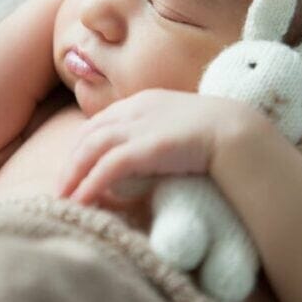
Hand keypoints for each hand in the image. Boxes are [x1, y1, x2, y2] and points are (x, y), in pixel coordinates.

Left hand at [57, 89, 250, 205]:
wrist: (240, 133)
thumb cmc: (220, 134)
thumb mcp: (182, 126)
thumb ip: (161, 136)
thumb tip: (149, 161)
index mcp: (144, 101)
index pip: (101, 121)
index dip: (83, 146)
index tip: (74, 168)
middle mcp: (136, 109)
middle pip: (89, 133)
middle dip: (71, 161)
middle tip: (61, 187)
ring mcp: (140, 126)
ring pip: (91, 148)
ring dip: (73, 174)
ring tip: (63, 198)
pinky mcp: (146, 147)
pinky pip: (107, 166)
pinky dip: (90, 183)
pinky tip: (81, 201)